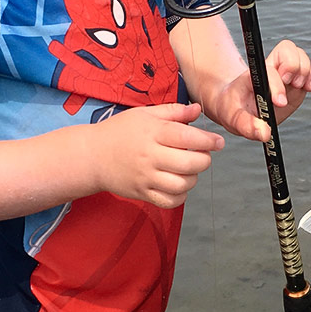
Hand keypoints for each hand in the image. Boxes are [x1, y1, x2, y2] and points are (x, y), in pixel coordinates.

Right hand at [89, 101, 223, 208]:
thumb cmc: (120, 131)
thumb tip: (198, 110)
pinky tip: (178, 184)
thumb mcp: (145, 114)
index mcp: (152, 133)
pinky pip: (169, 201)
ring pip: (182, 185)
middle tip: (203, 155)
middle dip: (204, 160)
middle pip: (189, 164)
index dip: (208, 141)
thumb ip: (174, 111)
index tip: (218, 142)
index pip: (187, 137)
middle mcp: (149, 156)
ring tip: (189, 169)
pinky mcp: (141, 193)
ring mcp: (145, 177)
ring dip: (193, 178)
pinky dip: (180, 196)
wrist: (92, 155)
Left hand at [210, 40, 310, 142]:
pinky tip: (306, 88)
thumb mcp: (233, 119)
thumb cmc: (234, 108)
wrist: (237, 106)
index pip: (269, 71)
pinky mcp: (295, 82)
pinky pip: (310, 70)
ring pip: (300, 55)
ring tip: (297, 86)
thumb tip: (263, 133)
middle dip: (293, 67)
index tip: (279, 101)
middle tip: (290, 84)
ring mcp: (284, 75)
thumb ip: (247, 126)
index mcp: (253, 75)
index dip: (277, 85)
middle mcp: (270, 70)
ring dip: (304, 71)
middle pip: (287, 49)